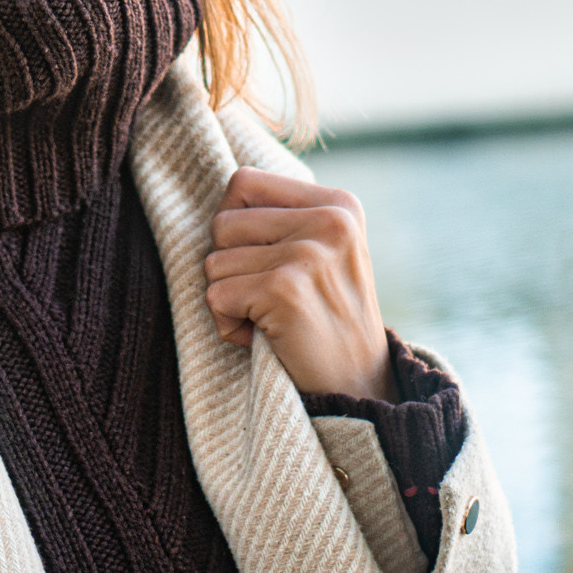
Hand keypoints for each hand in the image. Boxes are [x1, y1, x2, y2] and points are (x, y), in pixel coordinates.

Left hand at [203, 168, 395, 401]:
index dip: (234, 226)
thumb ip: (284, 217)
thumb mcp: (324, 251)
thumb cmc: (325, 318)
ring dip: (229, 300)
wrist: (359, 389)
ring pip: (213, 262)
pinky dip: (228, 326)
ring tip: (272, 319)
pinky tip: (265, 337)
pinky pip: (215, 297)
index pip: (242, 183)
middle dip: (230, 268)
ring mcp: (309, 254)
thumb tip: (225, 193)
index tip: (262, 260)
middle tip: (270, 299)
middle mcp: (330, 221)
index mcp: (338, 203)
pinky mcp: (285, 290)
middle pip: (221, 223)